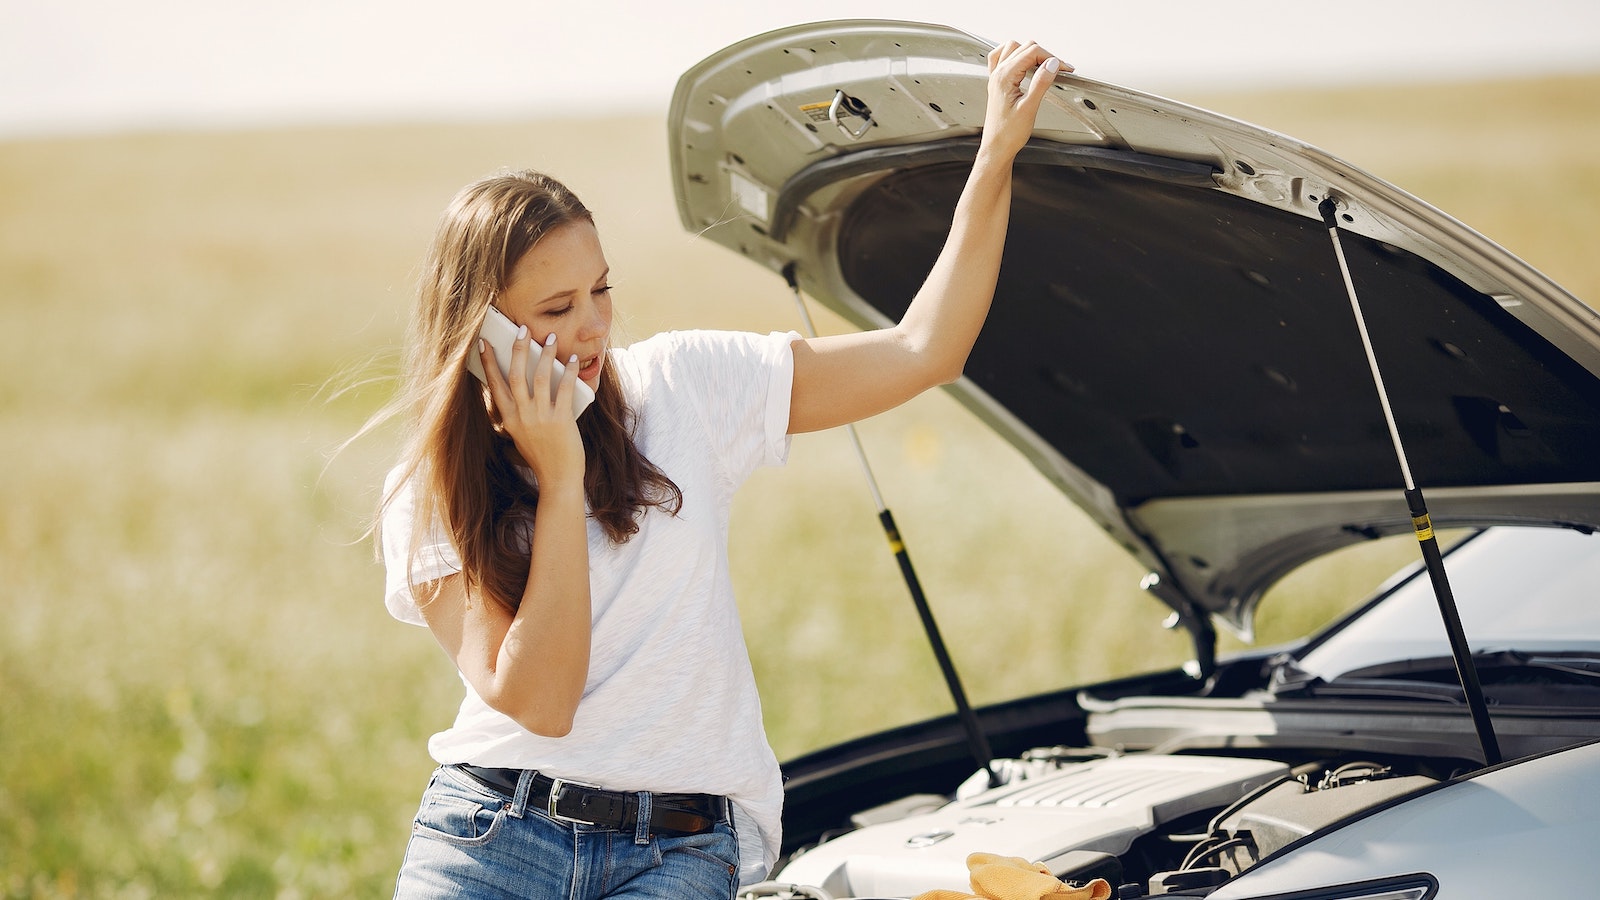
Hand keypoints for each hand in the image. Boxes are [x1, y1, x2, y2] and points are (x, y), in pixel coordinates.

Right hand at [478, 327, 585, 489]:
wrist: (558, 479)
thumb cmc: (542, 456)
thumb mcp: (522, 434)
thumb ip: (520, 412)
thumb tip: (526, 383)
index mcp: (509, 419)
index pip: (494, 385)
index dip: (488, 363)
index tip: (483, 343)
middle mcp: (521, 416)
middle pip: (515, 375)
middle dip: (518, 349)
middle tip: (522, 329)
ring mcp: (540, 418)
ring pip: (539, 377)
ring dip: (545, 354)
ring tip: (549, 338)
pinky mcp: (560, 420)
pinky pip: (563, 389)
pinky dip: (569, 371)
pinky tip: (573, 360)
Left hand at [980, 41, 1070, 161]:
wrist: (997, 147)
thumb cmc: (1009, 134)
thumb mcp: (1029, 108)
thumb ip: (1041, 83)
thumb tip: (1052, 63)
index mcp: (1004, 77)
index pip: (1032, 53)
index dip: (1052, 57)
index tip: (1065, 68)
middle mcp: (998, 74)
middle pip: (1025, 48)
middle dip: (1045, 55)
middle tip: (1059, 69)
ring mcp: (996, 77)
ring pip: (1013, 48)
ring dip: (1030, 52)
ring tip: (1044, 66)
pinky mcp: (998, 83)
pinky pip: (1001, 58)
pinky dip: (1014, 55)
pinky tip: (1024, 63)